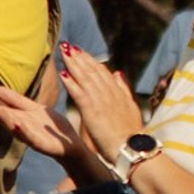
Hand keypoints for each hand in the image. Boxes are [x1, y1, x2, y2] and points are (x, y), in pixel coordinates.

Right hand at [0, 82, 80, 165]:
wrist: (70, 143)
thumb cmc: (51, 127)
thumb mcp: (34, 109)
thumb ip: (17, 101)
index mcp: (21, 118)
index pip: (4, 110)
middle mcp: (23, 128)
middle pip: (6, 118)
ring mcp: (32, 136)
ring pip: (16, 127)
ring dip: (6, 119)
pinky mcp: (42, 144)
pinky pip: (32, 137)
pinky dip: (25, 130)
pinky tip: (19, 123)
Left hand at [56, 46, 142, 163]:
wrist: (131, 148)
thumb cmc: (129, 133)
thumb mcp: (130, 107)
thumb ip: (123, 89)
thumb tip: (117, 72)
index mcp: (117, 92)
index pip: (101, 71)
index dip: (89, 60)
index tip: (79, 50)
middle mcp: (109, 93)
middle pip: (92, 70)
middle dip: (79, 57)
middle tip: (67, 45)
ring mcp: (101, 101)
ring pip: (85, 78)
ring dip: (73, 64)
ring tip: (63, 52)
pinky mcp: (92, 111)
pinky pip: (79, 94)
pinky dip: (71, 82)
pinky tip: (62, 74)